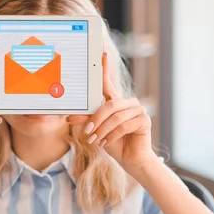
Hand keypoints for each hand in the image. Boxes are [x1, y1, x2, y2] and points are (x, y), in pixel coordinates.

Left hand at [67, 52, 155, 172]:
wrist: (130, 160)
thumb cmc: (113, 143)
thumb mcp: (97, 130)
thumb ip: (86, 121)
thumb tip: (69, 117)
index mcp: (116, 102)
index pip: (108, 83)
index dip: (105, 68)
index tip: (102, 53)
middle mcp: (128, 103)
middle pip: (110, 104)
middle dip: (96, 119)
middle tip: (87, 132)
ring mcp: (138, 110)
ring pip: (116, 117)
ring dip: (103, 130)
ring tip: (95, 140)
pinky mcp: (144, 120)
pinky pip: (124, 126)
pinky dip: (112, 136)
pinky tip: (106, 143)